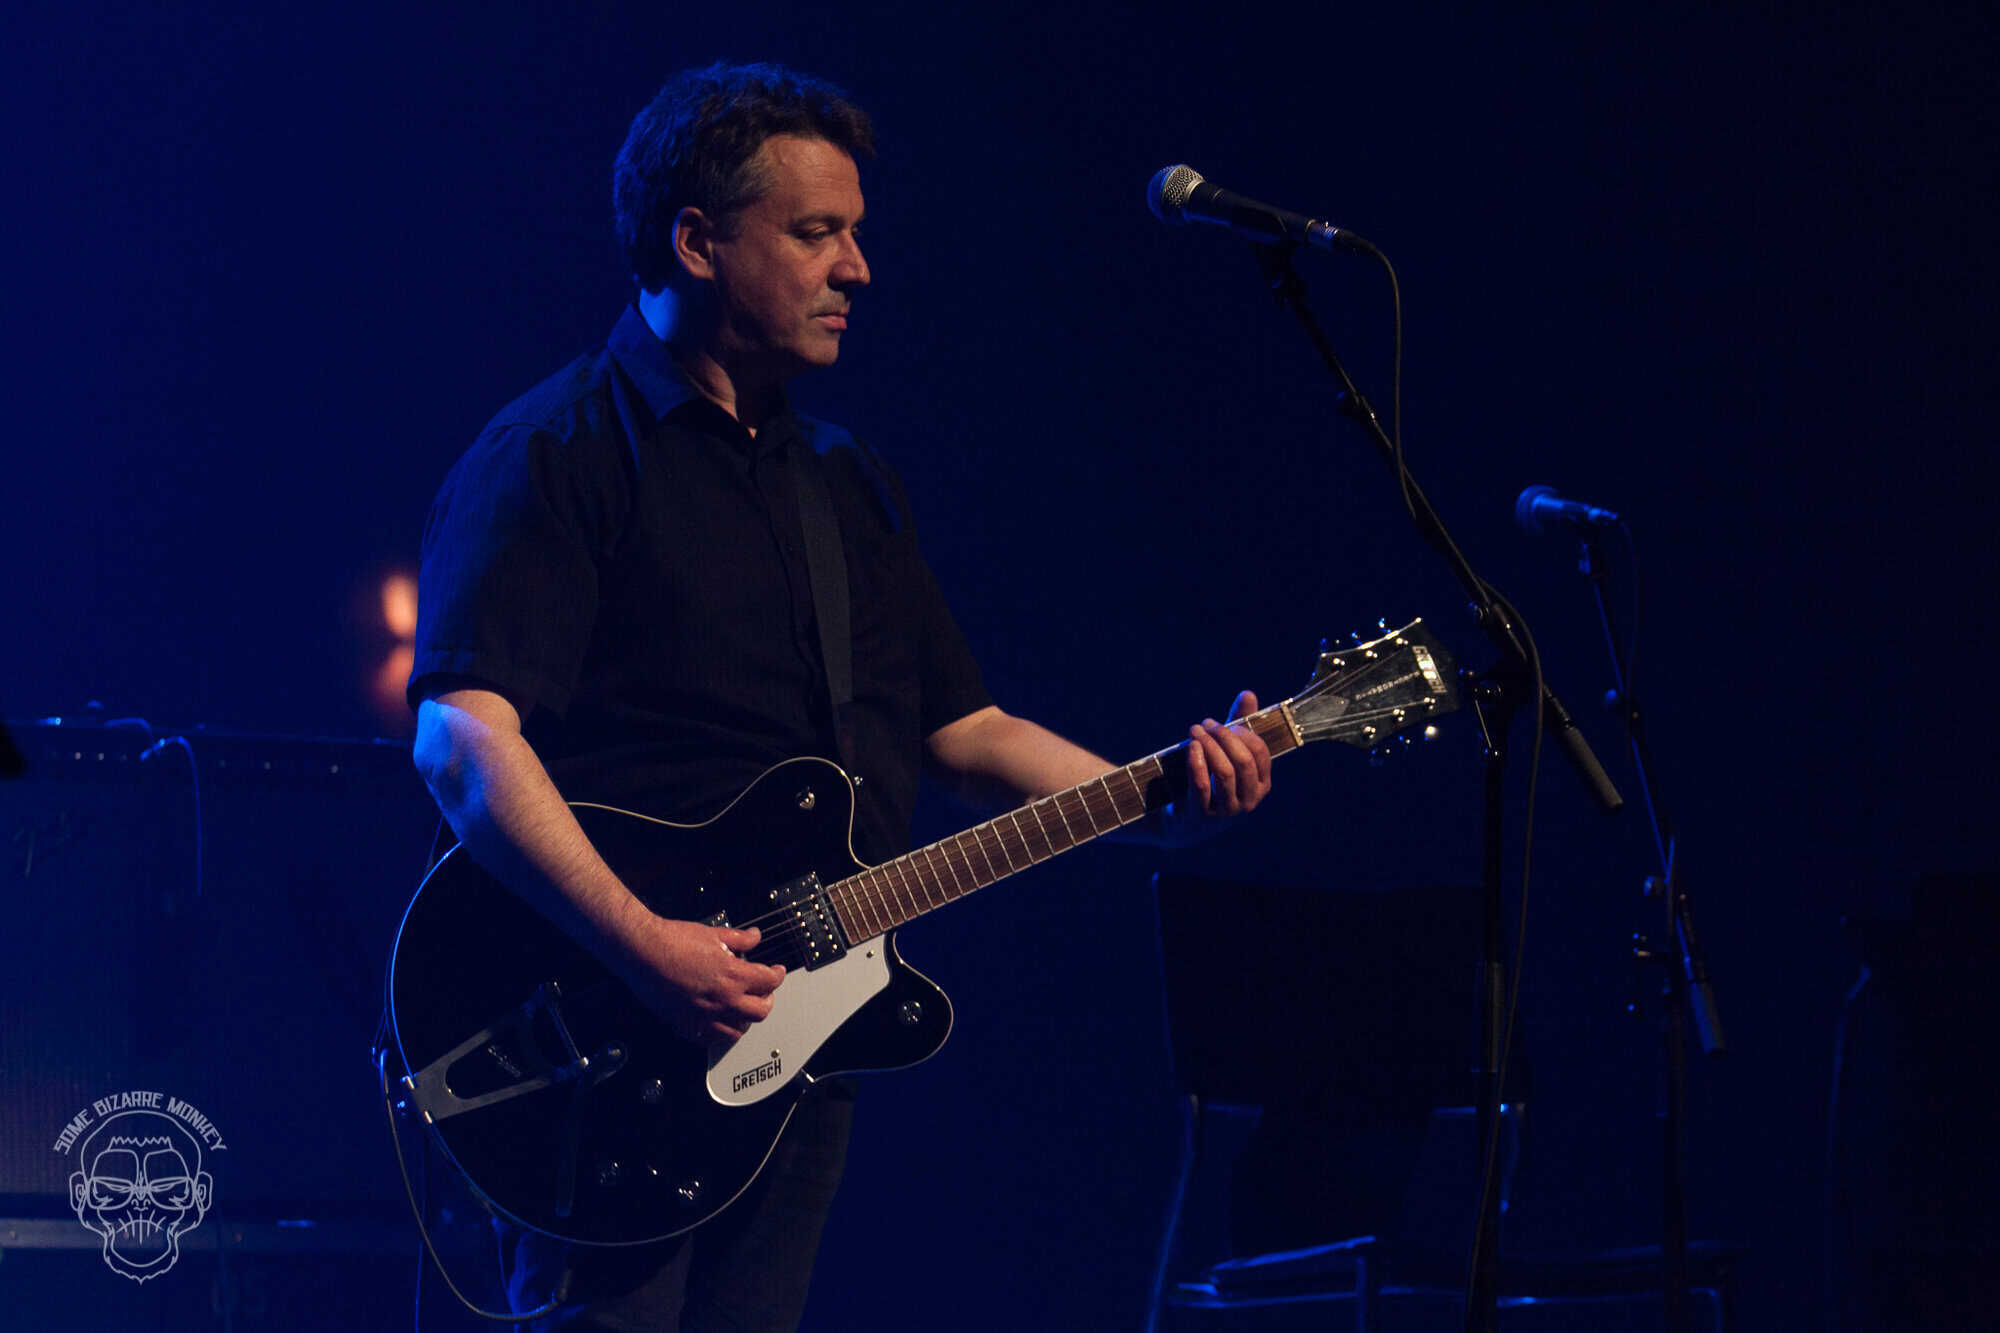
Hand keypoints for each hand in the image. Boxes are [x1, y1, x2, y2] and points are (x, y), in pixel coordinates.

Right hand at [612, 916, 785, 1046]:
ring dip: (745, 1020)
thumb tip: (754, 937)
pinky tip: (720, 1022)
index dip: (777, 975)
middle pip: (761, 1011)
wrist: (642, 951)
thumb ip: (739, 938)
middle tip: (764, 991)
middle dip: (767, 1000)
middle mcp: (722, 1000)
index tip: (776, 972)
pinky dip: (720, 1033)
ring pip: (738, 1031)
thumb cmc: (671, 941)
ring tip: (743, 1008)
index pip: (769, 982)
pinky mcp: (686, 1024)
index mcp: (732, 976)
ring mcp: (704, 1016)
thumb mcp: (713, 933)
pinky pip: (711, 1039)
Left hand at [1164, 690, 1272, 843]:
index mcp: (1261, 786)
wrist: (1180, 821)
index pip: (1261, 754)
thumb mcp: (1225, 753)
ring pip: (1225, 772)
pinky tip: (1191, 747)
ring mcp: (1226, 812)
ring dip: (1209, 746)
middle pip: (1243, 762)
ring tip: (1195, 731)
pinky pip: (1203, 786)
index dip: (1243, 733)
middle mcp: (1248, 802)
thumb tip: (1249, 694)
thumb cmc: (1209, 780)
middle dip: (1224, 737)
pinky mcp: (1202, 817)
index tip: (1224, 722)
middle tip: (1205, 723)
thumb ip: (1239, 724)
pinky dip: (1197, 763)